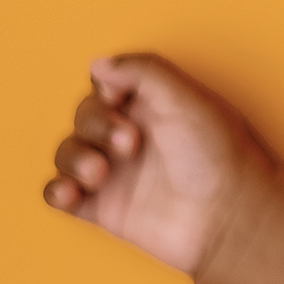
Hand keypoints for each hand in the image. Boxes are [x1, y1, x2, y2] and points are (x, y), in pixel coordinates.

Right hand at [44, 55, 272, 273]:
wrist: (227, 218)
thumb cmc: (218, 156)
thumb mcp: (187, 99)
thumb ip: (143, 71)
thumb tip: (98, 65)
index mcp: (154, 105)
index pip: (107, 84)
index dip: (105, 88)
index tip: (119, 98)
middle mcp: (133, 135)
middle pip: (84, 115)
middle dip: (95, 125)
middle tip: (129, 144)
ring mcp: (117, 172)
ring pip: (68, 152)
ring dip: (75, 158)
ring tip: (99, 175)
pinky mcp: (104, 207)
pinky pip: (59, 193)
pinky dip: (56, 190)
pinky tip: (72, 193)